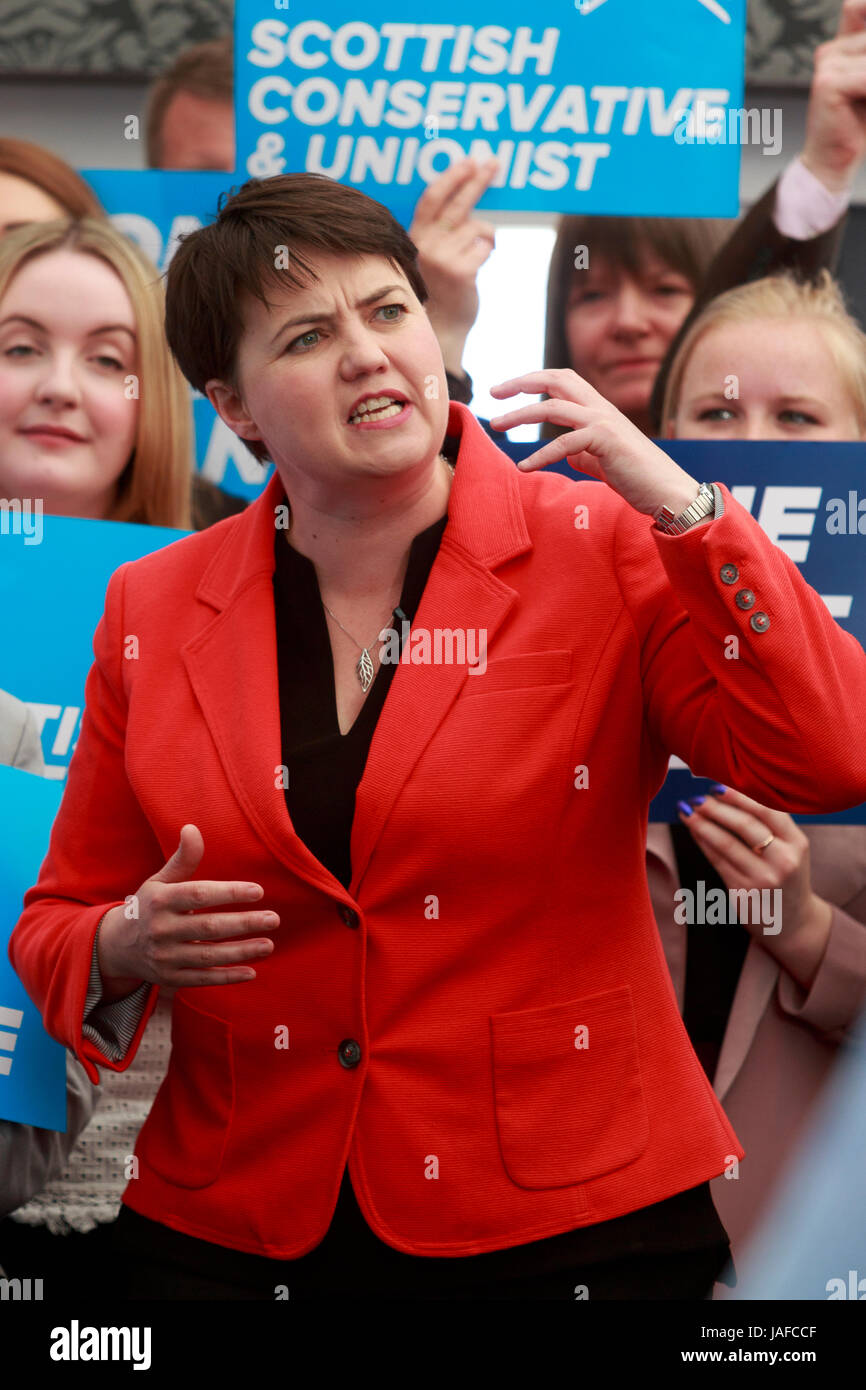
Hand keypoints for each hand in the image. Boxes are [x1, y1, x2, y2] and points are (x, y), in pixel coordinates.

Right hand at [96, 824, 278, 998]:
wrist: (116, 946)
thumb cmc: (149, 906)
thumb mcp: (160, 881)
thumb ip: (182, 859)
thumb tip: (192, 828)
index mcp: (159, 900)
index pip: (199, 894)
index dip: (230, 892)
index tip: (259, 891)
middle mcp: (160, 929)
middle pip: (208, 927)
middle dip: (244, 923)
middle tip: (273, 919)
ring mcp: (164, 957)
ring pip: (208, 955)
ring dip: (242, 951)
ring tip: (269, 944)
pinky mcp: (169, 979)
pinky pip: (202, 979)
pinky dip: (227, 977)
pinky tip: (252, 972)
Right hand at [409, 157, 497, 375]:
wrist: (443, 326)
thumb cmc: (441, 287)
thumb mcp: (434, 254)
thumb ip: (443, 228)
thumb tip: (468, 191)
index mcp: (417, 237)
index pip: (432, 198)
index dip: (451, 177)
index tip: (468, 161)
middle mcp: (427, 244)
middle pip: (457, 202)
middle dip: (477, 179)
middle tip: (493, 163)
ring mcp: (443, 258)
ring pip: (478, 227)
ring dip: (486, 235)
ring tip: (478, 251)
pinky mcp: (461, 271)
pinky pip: (486, 246)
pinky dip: (487, 251)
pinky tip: (477, 264)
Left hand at [489, 368, 701, 517]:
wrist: (666, 492)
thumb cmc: (636, 477)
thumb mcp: (600, 460)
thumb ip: (580, 451)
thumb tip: (560, 453)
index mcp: (599, 409)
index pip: (562, 380)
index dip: (533, 379)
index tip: (505, 390)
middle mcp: (601, 408)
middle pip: (556, 380)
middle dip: (521, 382)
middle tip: (493, 393)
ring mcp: (604, 422)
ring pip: (553, 408)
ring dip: (520, 415)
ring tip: (497, 426)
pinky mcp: (606, 441)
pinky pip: (565, 443)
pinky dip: (541, 455)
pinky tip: (524, 468)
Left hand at [679, 785, 832, 988]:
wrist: (793, 923)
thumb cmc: (786, 875)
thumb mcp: (791, 849)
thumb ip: (770, 825)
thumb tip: (726, 794)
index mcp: (798, 843)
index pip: (767, 811)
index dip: (739, 797)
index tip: (716, 786)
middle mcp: (783, 861)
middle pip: (745, 826)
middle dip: (716, 808)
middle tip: (695, 797)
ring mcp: (763, 880)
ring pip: (726, 845)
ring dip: (702, 825)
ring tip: (686, 811)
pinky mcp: (743, 895)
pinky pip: (717, 863)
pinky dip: (703, 844)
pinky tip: (694, 832)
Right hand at [801, 0, 865, 192]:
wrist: (831, 162)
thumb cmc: (856, 127)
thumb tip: (864, 22)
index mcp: (840, 47)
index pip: (860, 12)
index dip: (865, 17)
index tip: (862, 79)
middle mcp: (830, 50)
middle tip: (865, 92)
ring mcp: (826, 63)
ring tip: (865, 101)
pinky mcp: (827, 82)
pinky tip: (865, 106)